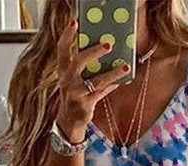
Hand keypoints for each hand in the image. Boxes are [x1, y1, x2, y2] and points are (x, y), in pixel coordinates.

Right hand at [55, 17, 129, 140]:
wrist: (69, 121)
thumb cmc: (74, 95)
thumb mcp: (74, 79)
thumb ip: (84, 65)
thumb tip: (104, 48)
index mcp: (63, 71)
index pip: (62, 50)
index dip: (66, 36)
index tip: (74, 23)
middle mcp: (67, 81)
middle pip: (78, 62)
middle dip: (93, 52)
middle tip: (108, 44)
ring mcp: (76, 94)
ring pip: (96, 80)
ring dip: (112, 73)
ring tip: (125, 66)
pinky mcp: (85, 105)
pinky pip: (102, 92)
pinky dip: (112, 85)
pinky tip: (122, 79)